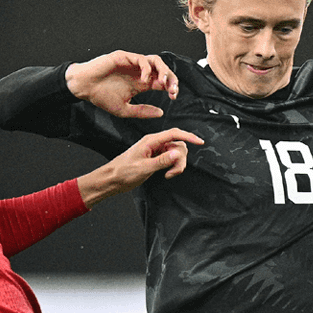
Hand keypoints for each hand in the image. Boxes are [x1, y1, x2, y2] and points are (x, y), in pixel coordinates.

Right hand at [66, 51, 178, 119]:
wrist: (84, 87)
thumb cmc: (101, 97)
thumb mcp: (125, 110)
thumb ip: (142, 111)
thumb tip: (161, 113)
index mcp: (141, 83)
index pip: (162, 81)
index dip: (171, 87)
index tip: (173, 96)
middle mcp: (139, 72)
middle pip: (162, 69)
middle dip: (171, 78)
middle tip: (173, 89)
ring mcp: (132, 63)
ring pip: (155, 60)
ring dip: (163, 69)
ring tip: (163, 81)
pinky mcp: (124, 57)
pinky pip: (141, 59)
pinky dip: (146, 68)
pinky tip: (144, 80)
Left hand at [80, 128, 204, 205]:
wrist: (112, 179)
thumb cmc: (123, 172)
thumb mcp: (144, 168)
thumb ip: (162, 161)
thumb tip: (178, 154)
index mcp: (150, 141)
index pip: (174, 133)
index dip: (188, 136)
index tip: (200, 142)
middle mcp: (154, 143)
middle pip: (178, 145)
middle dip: (181, 159)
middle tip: (172, 173)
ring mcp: (155, 151)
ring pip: (176, 153)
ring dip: (177, 164)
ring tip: (168, 175)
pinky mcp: (156, 158)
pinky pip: (171, 159)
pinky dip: (173, 167)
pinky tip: (166, 174)